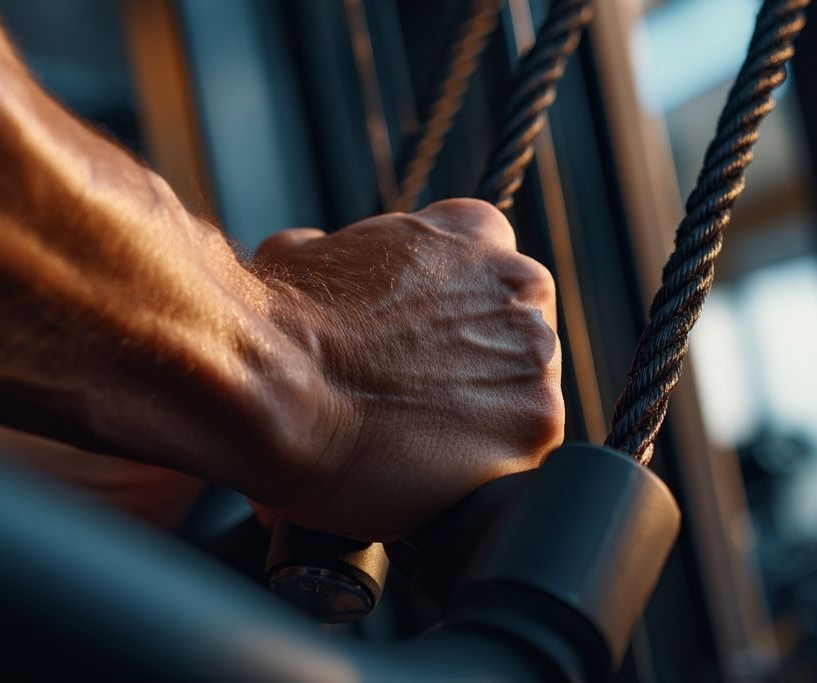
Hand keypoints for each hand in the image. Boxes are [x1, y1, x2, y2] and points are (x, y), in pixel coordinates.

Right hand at [253, 199, 563, 539]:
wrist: (279, 383)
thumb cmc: (280, 325)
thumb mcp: (298, 256)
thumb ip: (332, 251)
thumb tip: (315, 251)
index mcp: (473, 231)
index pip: (485, 281)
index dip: (448, 326)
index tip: (416, 356)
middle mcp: (521, 283)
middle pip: (513, 341)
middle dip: (472, 373)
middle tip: (412, 403)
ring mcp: (536, 355)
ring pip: (520, 401)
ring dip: (479, 422)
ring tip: (410, 439)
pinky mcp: (538, 425)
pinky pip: (520, 459)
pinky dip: (482, 473)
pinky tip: (428, 472)